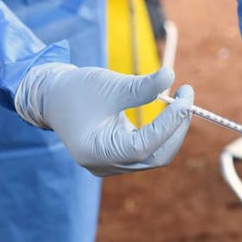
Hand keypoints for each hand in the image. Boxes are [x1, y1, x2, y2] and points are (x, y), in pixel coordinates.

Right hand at [14, 64, 192, 176]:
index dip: (170, 123)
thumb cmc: (77, 90)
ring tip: (181, 100)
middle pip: (155, 156)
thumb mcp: (109, 86)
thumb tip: (171, 76)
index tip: (185, 98)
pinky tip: (170, 110)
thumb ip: (140, 87)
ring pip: (155, 155)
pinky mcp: (119, 158)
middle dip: (176, 128)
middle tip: (187, 98)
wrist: (53, 98)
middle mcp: (105, 165)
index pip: (145, 146)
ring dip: (172, 129)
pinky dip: (162, 132)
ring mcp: (112, 165)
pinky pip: (149, 151)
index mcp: (97, 152)